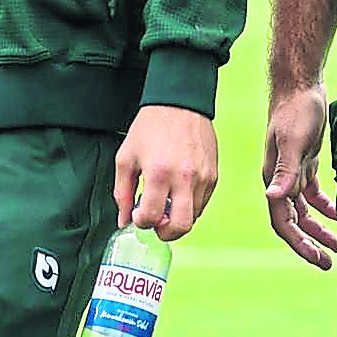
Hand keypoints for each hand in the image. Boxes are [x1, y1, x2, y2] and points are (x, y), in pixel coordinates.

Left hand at [117, 105, 218, 241]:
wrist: (180, 103)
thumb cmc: (150, 128)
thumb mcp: (126, 157)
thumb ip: (122, 192)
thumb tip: (124, 220)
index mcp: (158, 173)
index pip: (151, 217)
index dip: (141, 222)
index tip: (138, 214)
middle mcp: (184, 178)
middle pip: (180, 227)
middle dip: (165, 233)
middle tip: (156, 224)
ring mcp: (203, 177)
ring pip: (194, 217)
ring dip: (178, 217)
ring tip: (167, 202)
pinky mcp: (214, 175)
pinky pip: (203, 202)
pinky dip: (190, 205)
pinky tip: (179, 191)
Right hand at [261, 82, 336, 268]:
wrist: (299, 84)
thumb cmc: (295, 110)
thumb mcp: (293, 140)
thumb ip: (286, 170)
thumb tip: (273, 198)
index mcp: (274, 178)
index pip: (283, 221)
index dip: (299, 243)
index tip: (318, 259)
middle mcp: (280, 179)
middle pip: (294, 221)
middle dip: (310, 243)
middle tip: (330, 263)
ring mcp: (293, 170)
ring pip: (306, 210)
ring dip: (320, 227)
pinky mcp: (306, 161)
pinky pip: (314, 193)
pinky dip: (327, 206)